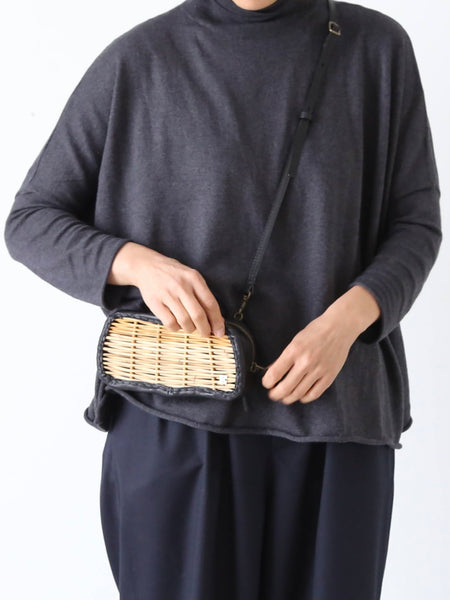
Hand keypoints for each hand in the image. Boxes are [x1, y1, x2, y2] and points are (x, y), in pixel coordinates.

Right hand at [108, 242, 225, 337]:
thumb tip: (216, 319)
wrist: (147, 266)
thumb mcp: (190, 277)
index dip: (217, 321)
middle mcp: (181, 286)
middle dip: (205, 329)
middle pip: (198, 315)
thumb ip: (202, 294)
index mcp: (194, 279)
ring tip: (190, 328)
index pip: (210, 303)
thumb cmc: (173, 274)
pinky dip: (176, 328)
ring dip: (190, 329)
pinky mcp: (155, 303)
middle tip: (206, 334)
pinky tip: (177, 325)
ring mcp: (167, 294)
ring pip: (185, 321)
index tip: (219, 331)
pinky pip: (170, 323)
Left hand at [261, 312, 357, 404]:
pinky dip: (304, 398)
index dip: (267, 382)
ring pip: (298, 394)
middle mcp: (306, 362)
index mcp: (294, 350)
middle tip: (273, 394)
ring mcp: (319, 370)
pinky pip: (314, 394)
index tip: (267, 383)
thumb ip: (284, 358)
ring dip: (288, 398)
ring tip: (284, 397)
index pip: (275, 373)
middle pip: (285, 388)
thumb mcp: (295, 341)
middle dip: (275, 394)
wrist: (339, 328)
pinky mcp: (329, 376)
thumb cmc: (315, 332)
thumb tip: (272, 373)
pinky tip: (300, 396)